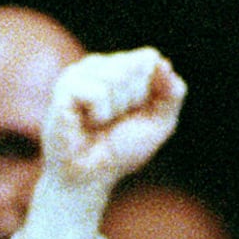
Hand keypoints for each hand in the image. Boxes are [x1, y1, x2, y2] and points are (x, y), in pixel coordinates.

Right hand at [40, 48, 186, 191]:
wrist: (88, 179)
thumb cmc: (120, 151)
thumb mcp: (160, 122)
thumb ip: (173, 92)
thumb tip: (162, 63)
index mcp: (117, 67)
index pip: (149, 58)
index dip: (149, 91)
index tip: (133, 112)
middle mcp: (96, 65)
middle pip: (135, 66)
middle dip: (132, 100)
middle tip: (113, 122)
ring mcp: (77, 74)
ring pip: (117, 76)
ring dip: (115, 109)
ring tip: (98, 124)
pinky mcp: (64, 89)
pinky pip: (98, 92)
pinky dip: (100, 114)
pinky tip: (86, 123)